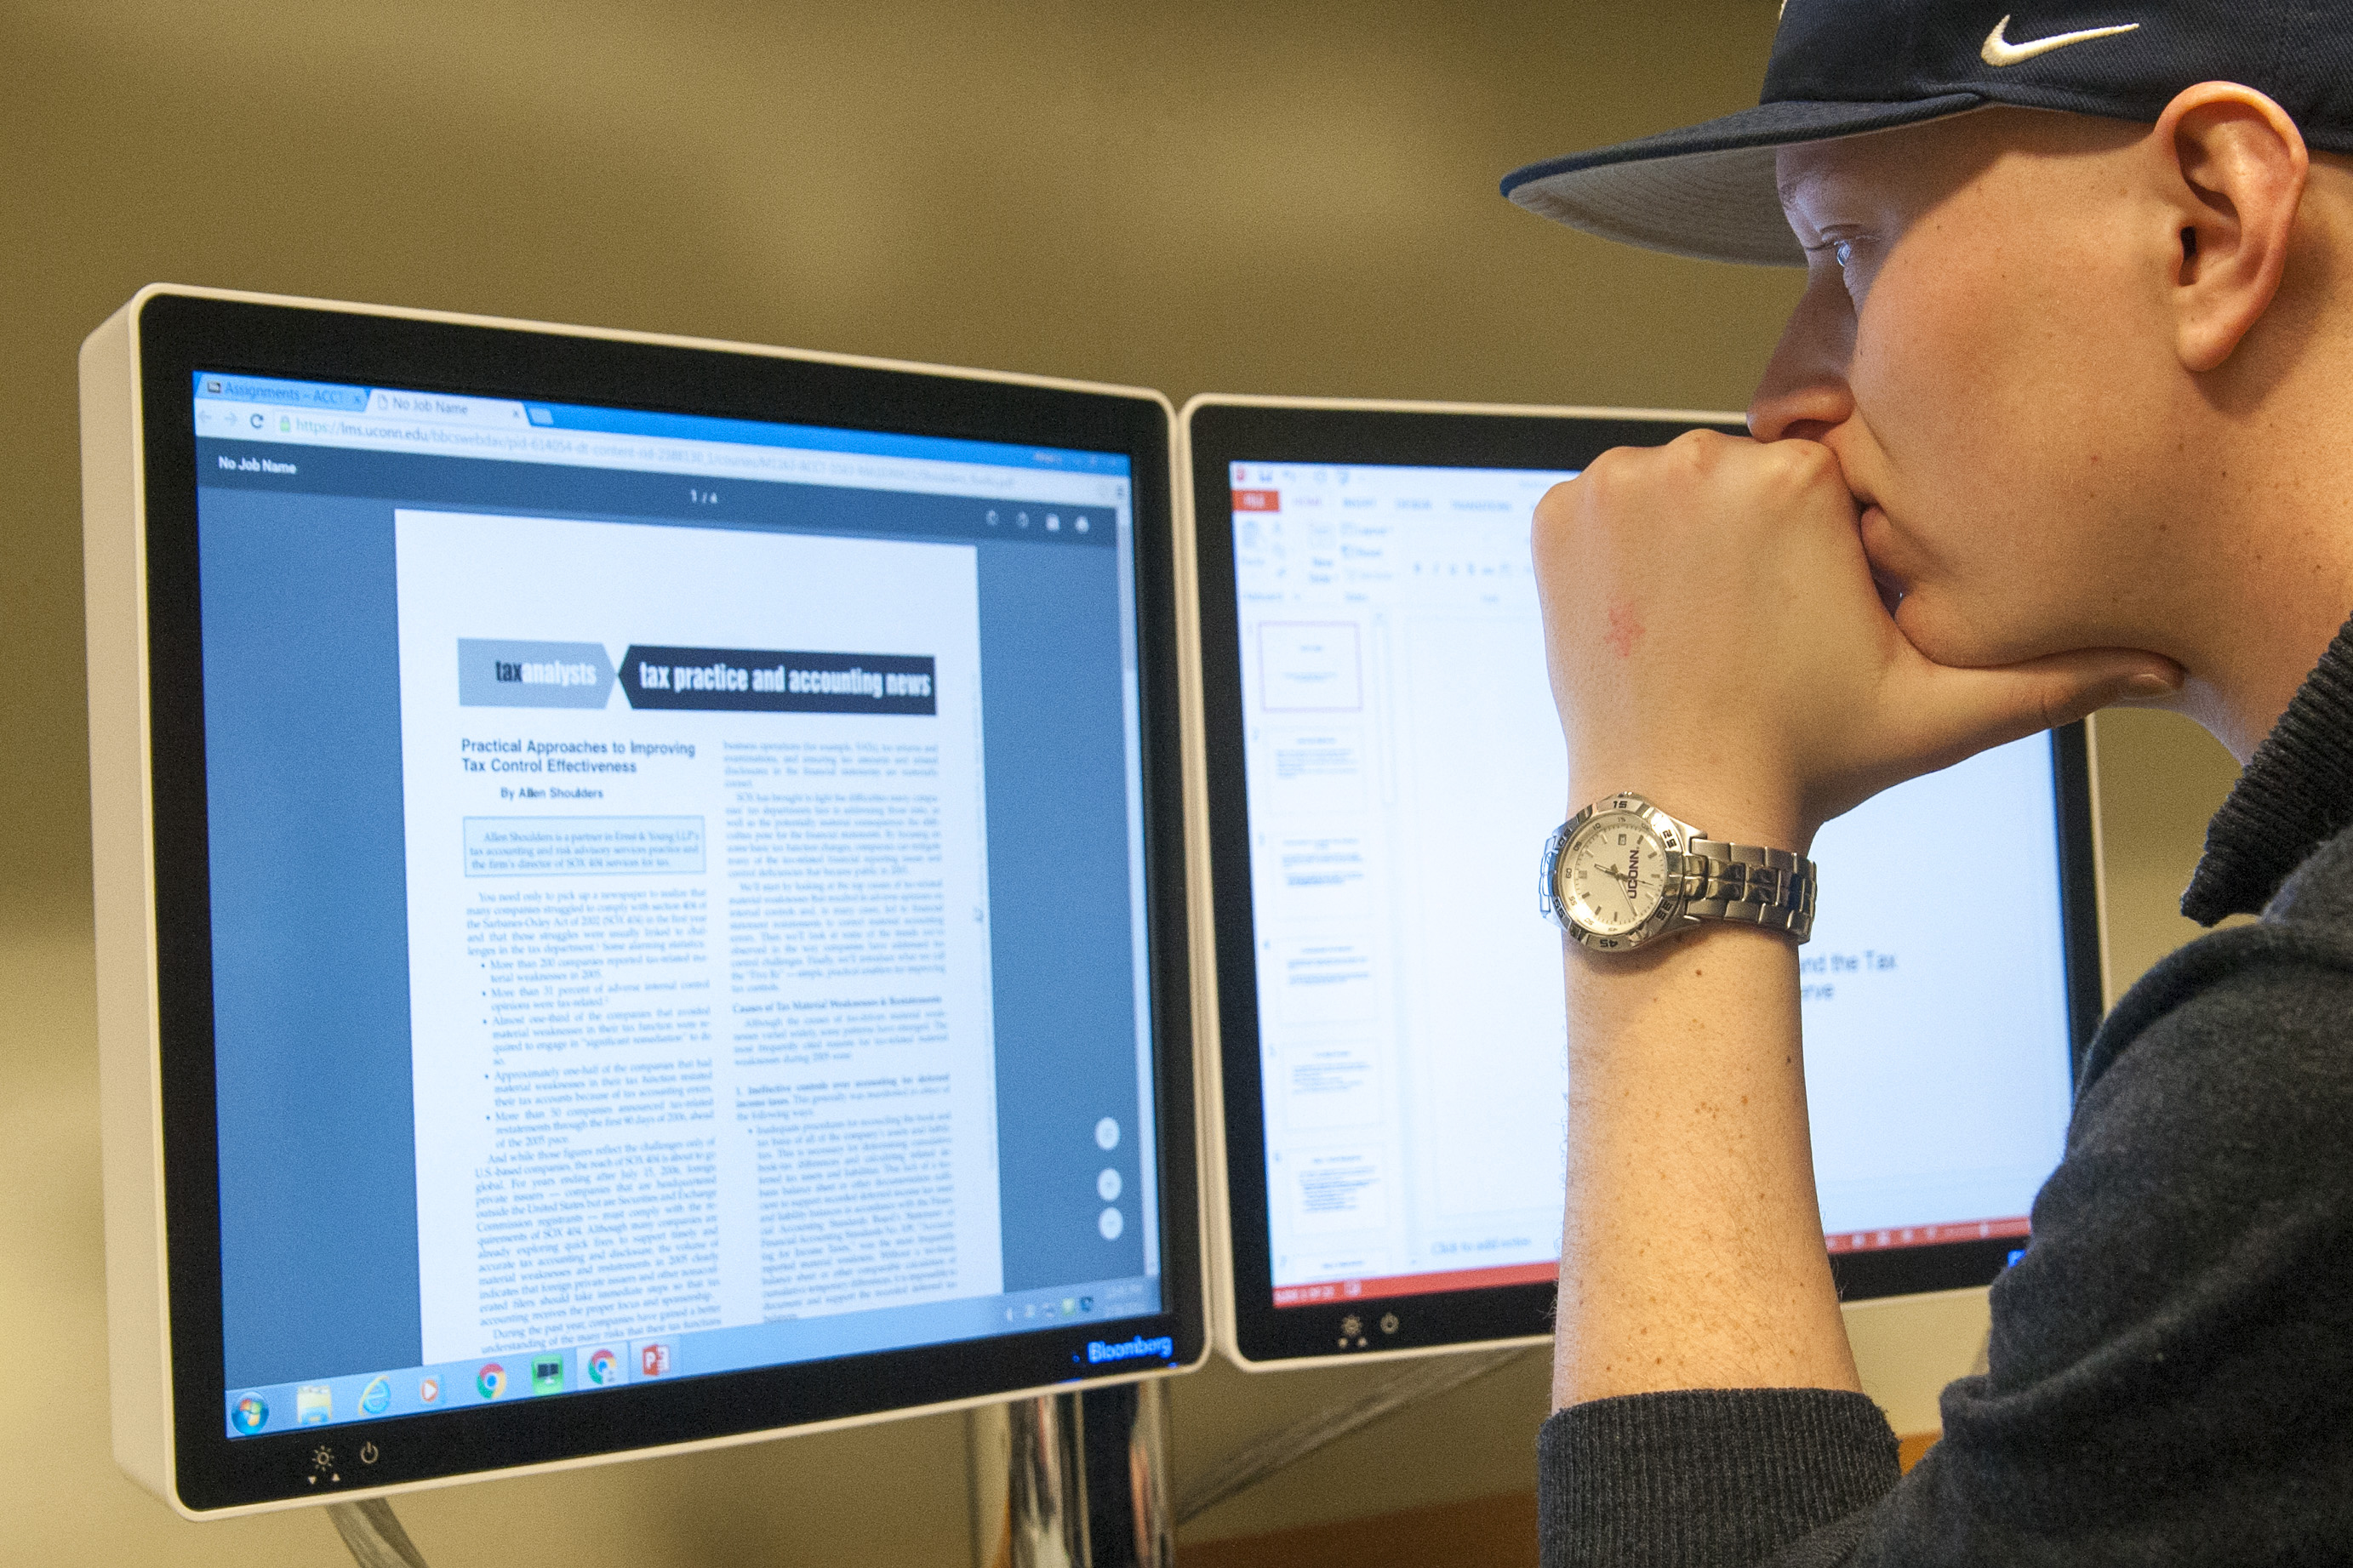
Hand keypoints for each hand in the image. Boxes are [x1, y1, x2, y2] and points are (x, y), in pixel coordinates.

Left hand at [1531, 431, 2180, 848]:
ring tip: (1698, 631)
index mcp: (1799, 481)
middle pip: (1736, 477)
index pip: (1812, 479)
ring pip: (1667, 488)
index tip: (1799, 615)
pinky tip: (1644, 617)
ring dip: (1680, 542)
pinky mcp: (1557, 515)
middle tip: (1749, 634)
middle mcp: (1704, 460)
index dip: (1811, 551)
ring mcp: (1619, 485)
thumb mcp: (1942, 711)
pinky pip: (1598, 507)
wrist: (1680, 808)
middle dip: (1744, 541)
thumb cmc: (1808, 756)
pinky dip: (1615, 551)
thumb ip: (2051, 675)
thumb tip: (2155, 667)